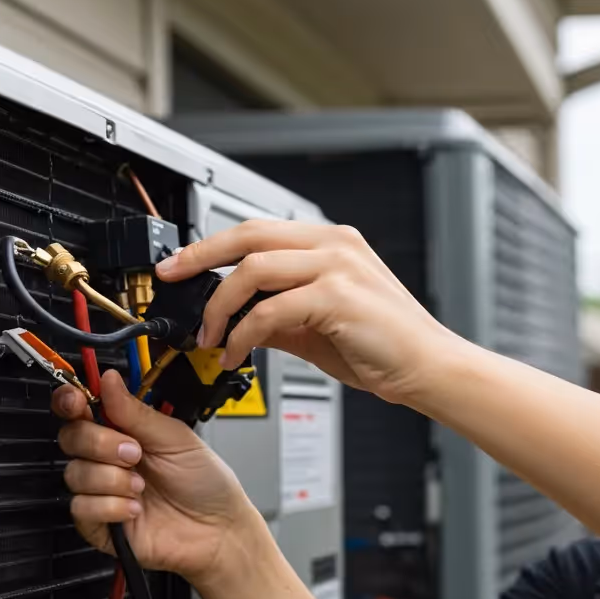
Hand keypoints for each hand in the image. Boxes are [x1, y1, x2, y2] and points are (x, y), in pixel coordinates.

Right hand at [53, 369, 263, 584]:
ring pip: (74, 474)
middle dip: (100, 443)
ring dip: (112, 479)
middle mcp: (106, 459)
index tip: (78, 402)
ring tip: (142, 488)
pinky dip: (111, 506)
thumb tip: (108, 378)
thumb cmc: (204, 482)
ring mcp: (101, 491)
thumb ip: (135, 412)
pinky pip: (81, 508)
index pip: (80, 410)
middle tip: (135, 454)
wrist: (218, 529)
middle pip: (71, 438)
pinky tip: (136, 509)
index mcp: (123, 431)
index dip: (71, 401)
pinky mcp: (99, 524)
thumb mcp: (175, 438)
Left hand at [155, 220, 464, 405]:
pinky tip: (237, 353)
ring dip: (220, 305)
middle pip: (249, 235)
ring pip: (255, 268)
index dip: (212, 247)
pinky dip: (244, 334)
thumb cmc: (384, 347)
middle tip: (171, 278)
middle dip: (200, 257)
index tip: (181, 266)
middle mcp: (334, 245)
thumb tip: (234, 320)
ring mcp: (338, 266)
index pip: (257, 230)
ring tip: (210, 336)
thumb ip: (278, 316)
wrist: (428, 368)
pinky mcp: (339, 296)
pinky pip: (271, 310)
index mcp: (331, 243)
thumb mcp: (318, 326)